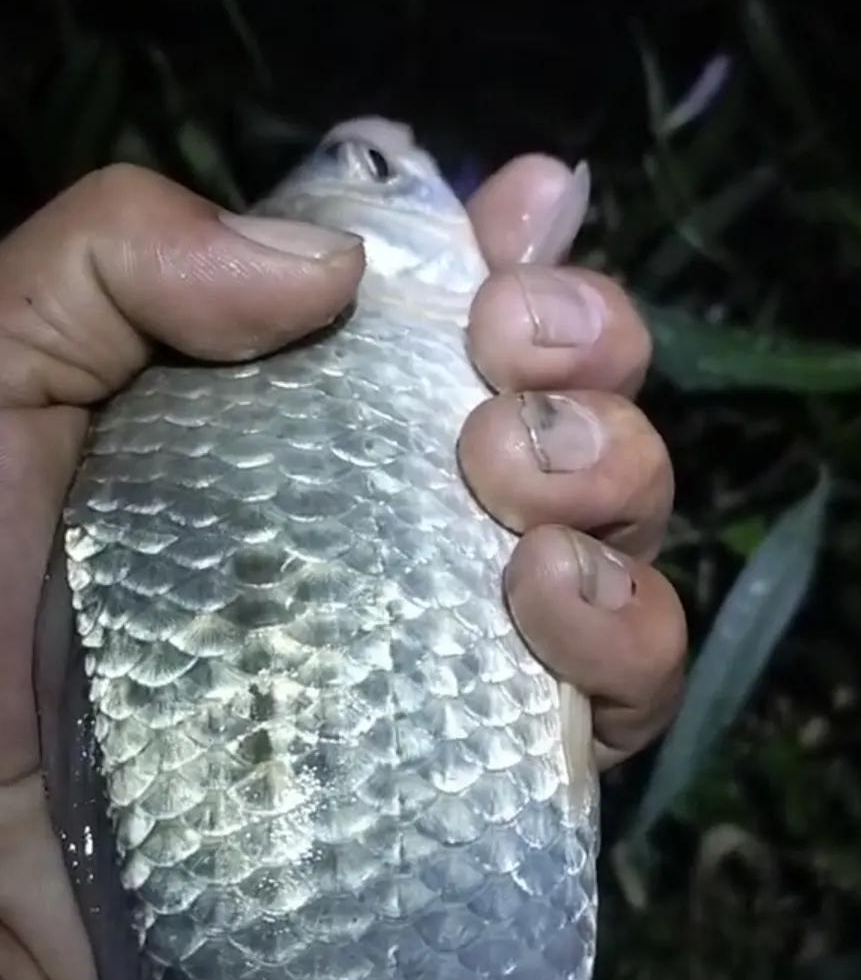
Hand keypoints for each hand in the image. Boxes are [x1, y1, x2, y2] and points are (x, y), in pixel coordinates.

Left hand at [0, 154, 684, 979]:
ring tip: (518, 476)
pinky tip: (550, 591)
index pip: (443, 308)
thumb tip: (332, 266)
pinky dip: (628, 625)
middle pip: (565, 399)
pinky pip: (625, 691)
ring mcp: (455, 643)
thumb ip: (114, 262)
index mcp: (296, 415)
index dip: (512, 246)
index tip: (527, 212)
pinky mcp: (492, 767)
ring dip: (614, 468)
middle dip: (583, 340)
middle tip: (507, 353)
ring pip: (619, 527)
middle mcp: (396, 517)